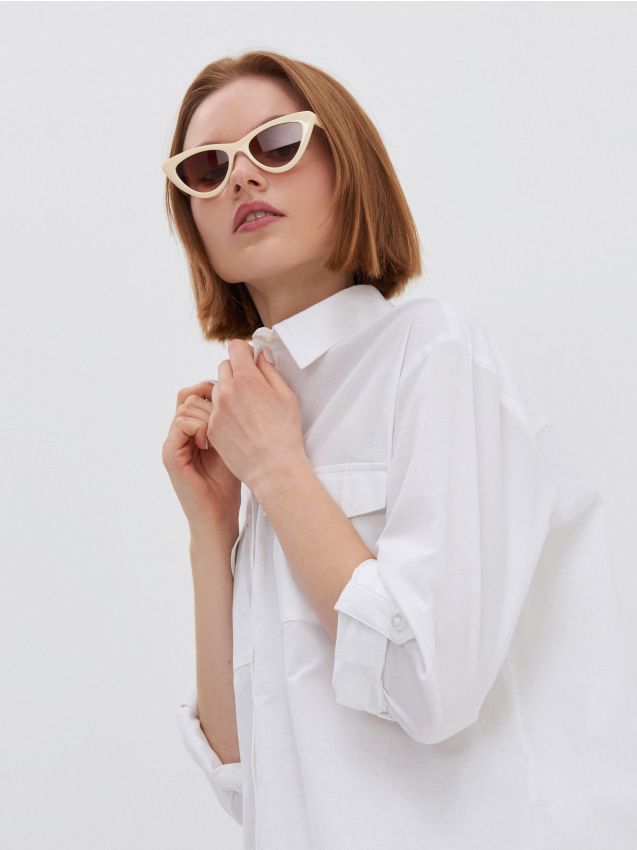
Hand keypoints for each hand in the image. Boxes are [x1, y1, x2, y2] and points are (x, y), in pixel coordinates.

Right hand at [162, 380, 240, 533]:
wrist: (219, 515)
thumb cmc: (228, 483)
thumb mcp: (230, 443)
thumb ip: (226, 420)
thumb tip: (235, 393)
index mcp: (190, 430)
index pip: (193, 393)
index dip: (212, 392)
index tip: (232, 407)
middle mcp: (177, 435)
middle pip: (189, 396)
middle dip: (212, 404)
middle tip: (226, 425)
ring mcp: (171, 444)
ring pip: (186, 407)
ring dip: (208, 417)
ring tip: (218, 439)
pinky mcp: (170, 455)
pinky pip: (181, 423)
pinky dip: (199, 427)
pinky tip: (209, 444)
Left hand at [207, 340, 306, 492]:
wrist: (272, 468)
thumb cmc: (284, 433)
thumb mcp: (286, 396)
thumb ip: (270, 371)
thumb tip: (260, 356)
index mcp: (246, 379)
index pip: (234, 348)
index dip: (245, 352)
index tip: (252, 362)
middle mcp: (226, 391)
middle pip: (224, 367)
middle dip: (237, 371)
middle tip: (252, 387)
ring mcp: (216, 410)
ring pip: (217, 389)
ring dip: (229, 391)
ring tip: (246, 409)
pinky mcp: (211, 428)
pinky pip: (214, 410)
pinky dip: (224, 412)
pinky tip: (240, 424)